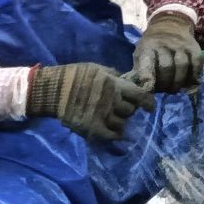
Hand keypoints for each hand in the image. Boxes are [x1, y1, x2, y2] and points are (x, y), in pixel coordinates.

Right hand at [25, 62, 153, 140]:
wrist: (53, 90)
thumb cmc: (75, 75)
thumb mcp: (98, 68)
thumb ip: (114, 76)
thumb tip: (128, 81)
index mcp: (114, 85)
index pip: (139, 95)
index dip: (147, 102)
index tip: (150, 107)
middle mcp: (111, 101)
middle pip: (130, 111)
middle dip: (129, 110)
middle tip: (123, 109)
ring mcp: (101, 115)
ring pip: (122, 123)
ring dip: (121, 122)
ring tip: (116, 120)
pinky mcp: (91, 127)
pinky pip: (111, 135)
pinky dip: (115, 135)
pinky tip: (116, 134)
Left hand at [132, 11, 203, 92]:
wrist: (169, 24)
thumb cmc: (152, 47)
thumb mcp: (140, 54)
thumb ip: (140, 70)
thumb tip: (141, 90)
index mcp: (148, 48)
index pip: (147, 62)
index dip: (147, 76)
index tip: (148, 88)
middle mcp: (164, 44)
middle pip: (167, 66)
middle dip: (166, 83)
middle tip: (165, 90)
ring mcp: (180, 45)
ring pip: (182, 65)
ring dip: (179, 81)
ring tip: (176, 89)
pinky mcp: (193, 46)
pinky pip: (197, 62)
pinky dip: (195, 75)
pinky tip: (191, 83)